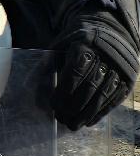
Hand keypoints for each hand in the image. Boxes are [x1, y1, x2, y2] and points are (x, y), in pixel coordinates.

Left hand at [51, 12, 137, 129]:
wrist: (107, 29)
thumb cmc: (76, 41)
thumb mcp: (59, 46)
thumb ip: (46, 65)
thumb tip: (28, 86)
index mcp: (85, 47)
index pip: (74, 74)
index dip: (63, 92)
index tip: (53, 106)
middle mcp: (105, 59)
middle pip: (89, 88)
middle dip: (74, 107)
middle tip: (61, 119)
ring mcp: (119, 70)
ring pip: (103, 96)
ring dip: (87, 114)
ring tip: (73, 125)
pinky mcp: (128, 79)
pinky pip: (115, 99)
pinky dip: (101, 112)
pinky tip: (89, 121)